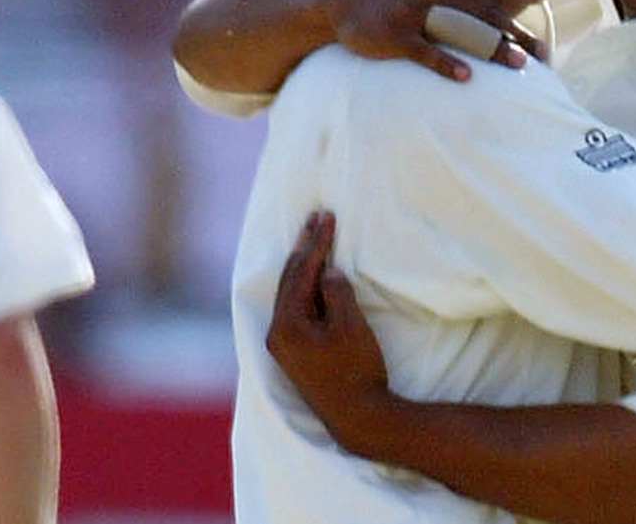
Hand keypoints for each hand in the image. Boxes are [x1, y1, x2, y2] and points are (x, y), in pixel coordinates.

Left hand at [266, 211, 391, 427]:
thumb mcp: (351, 326)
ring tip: (311, 241)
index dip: (315, 243)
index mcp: (286, 325)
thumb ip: (337, 293)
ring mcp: (283, 347)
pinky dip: (303, 288)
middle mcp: (277, 334)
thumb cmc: (356, 370)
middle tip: (314, 218)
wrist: (359, 418)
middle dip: (303, 248)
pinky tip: (310, 280)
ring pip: (289, 294)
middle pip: (288, 280)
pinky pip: (294, 309)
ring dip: (302, 267)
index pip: (300, 272)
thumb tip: (326, 272)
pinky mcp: (294, 355)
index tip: (326, 217)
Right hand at [317, 0, 547, 81]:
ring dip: (490, 46)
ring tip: (517, 64)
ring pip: (458, 30)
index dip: (516, 26)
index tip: (541, 49)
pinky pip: (422, 50)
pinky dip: (444, 62)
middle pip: (481, 17)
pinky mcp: (392, 34)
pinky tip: (465, 75)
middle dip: (511, 38)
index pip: (489, 4)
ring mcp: (411, 12)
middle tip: (537, 61)